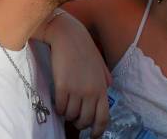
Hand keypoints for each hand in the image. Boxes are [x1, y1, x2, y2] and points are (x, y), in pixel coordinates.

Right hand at [34, 12, 110, 136]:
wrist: (68, 36)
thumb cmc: (84, 49)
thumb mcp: (100, 65)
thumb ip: (104, 79)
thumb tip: (108, 89)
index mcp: (102, 88)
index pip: (103, 117)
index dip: (98, 130)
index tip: (93, 136)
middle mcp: (91, 92)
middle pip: (85, 120)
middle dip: (79, 123)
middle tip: (75, 119)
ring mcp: (76, 90)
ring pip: (70, 115)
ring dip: (67, 114)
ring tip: (66, 106)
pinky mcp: (62, 87)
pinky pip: (59, 107)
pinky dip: (58, 108)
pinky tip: (58, 101)